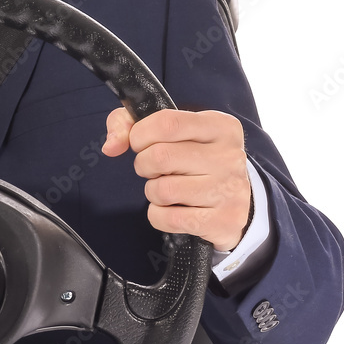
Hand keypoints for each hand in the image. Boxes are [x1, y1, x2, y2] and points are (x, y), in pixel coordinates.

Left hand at [102, 107, 251, 251]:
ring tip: (167, 188)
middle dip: (144, 165)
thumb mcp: (170, 130)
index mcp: (220, 126)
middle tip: (154, 169)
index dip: (140, 135)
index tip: (140, 143)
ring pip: (163, 190)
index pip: (167, 122)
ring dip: (153, 192)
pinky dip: (159, 215)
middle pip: (161, 157)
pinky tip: (173, 209)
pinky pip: (169, 219)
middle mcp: (230, 156)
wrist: (232, 200)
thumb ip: (129, 124)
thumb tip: (111, 146)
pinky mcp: (224, 221)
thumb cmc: (193, 158)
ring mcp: (229, 190)